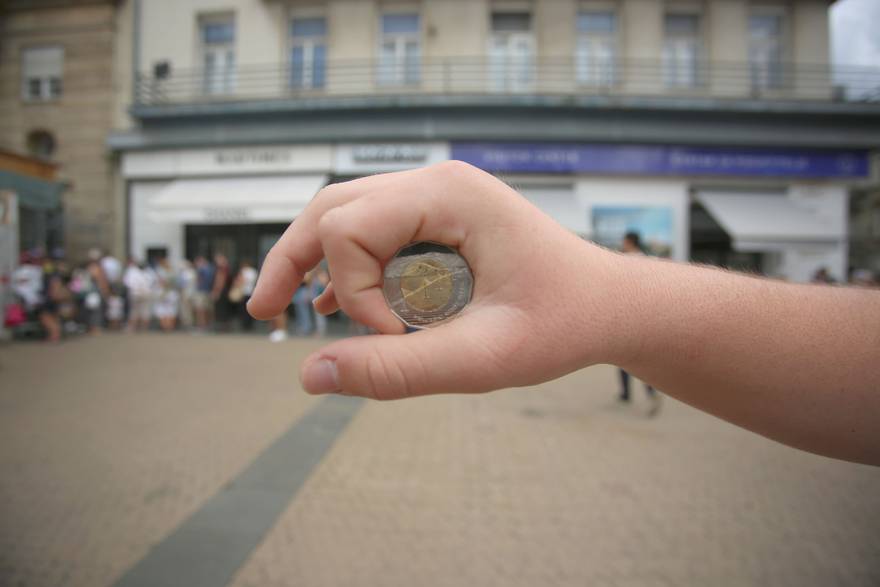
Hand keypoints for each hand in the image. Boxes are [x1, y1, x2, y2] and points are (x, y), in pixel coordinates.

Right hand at [248, 161, 624, 399]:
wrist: (610, 305)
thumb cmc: (563, 323)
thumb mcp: (483, 358)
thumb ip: (397, 370)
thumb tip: (310, 375)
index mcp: (449, 194)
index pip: (351, 228)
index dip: (355, 293)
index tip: (400, 338)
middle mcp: (436, 183)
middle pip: (334, 208)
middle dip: (295, 259)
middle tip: (262, 310)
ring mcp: (438, 198)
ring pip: (348, 217)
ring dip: (315, 263)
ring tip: (282, 308)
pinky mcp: (440, 221)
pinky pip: (375, 234)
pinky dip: (349, 270)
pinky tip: (333, 308)